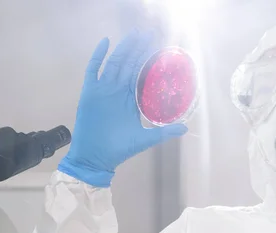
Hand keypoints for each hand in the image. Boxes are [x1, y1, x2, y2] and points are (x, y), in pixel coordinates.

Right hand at [59, 30, 187, 186]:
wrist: (95, 157)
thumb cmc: (119, 149)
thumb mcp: (145, 138)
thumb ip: (164, 132)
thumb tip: (185, 128)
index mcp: (130, 99)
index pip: (141, 74)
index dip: (148, 60)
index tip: (158, 47)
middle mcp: (117, 91)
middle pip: (129, 64)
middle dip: (138, 49)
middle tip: (148, 33)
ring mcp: (103, 90)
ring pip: (114, 63)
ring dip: (123, 48)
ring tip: (133, 34)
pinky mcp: (90, 92)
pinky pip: (93, 70)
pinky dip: (98, 56)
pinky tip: (106, 42)